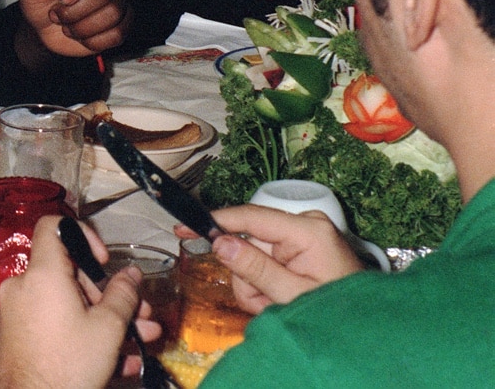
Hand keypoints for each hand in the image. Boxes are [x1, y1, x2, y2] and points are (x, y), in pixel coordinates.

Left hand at [0, 215, 158, 388]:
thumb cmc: (68, 366)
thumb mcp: (108, 328)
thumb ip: (123, 294)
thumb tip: (131, 275)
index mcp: (42, 274)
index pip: (53, 227)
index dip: (82, 235)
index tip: (102, 261)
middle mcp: (23, 286)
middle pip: (68, 273)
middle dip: (107, 293)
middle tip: (138, 313)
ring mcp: (18, 311)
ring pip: (67, 303)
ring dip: (105, 318)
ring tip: (141, 338)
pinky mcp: (19, 334)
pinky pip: (55, 322)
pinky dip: (83, 332)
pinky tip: (119, 359)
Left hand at [18, 0, 130, 57]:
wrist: (42, 26)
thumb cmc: (41, 0)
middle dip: (76, 11)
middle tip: (56, 14)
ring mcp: (117, 1)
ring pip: (114, 14)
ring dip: (83, 27)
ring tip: (66, 26)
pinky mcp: (120, 24)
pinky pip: (118, 34)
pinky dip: (94, 40)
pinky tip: (80, 36)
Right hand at [199, 204, 364, 313]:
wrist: (365, 332)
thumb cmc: (336, 314)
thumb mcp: (291, 295)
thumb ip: (254, 268)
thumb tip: (220, 242)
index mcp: (306, 230)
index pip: (250, 217)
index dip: (215, 222)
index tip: (184, 227)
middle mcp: (304, 225)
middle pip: (248, 241)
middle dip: (248, 276)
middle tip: (263, 303)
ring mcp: (302, 235)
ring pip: (252, 255)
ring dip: (255, 286)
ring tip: (276, 305)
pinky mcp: (299, 246)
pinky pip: (264, 260)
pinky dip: (264, 285)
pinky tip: (279, 299)